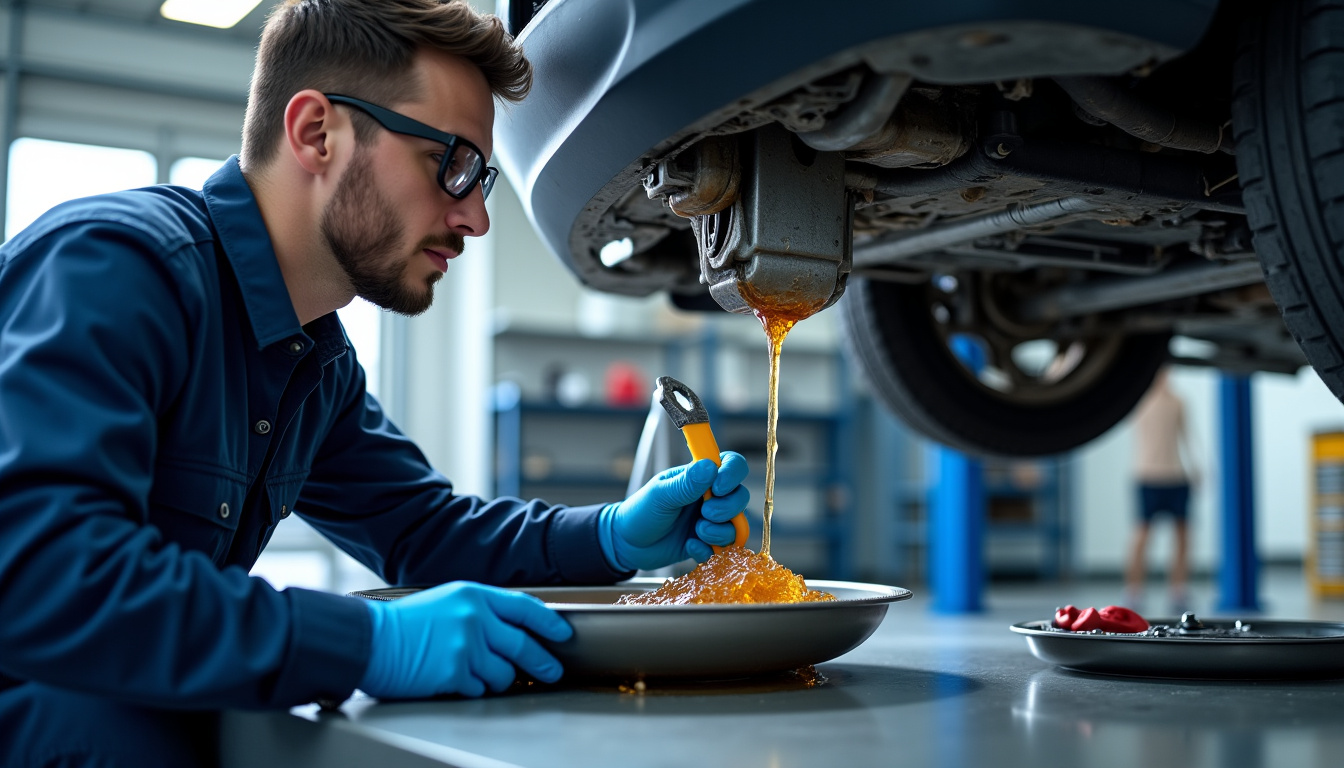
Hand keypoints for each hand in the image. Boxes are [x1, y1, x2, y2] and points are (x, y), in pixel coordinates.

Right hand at [358, 581, 572, 699]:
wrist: (371, 640)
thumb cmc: (406, 624)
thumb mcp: (448, 601)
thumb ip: (481, 611)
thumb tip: (512, 632)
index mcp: (475, 595)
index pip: (525, 607)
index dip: (549, 623)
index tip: (562, 635)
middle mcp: (475, 618)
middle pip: (523, 644)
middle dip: (543, 661)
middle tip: (552, 671)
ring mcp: (467, 646)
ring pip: (504, 673)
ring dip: (498, 679)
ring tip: (477, 674)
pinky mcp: (455, 672)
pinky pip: (480, 688)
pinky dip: (473, 688)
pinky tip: (456, 680)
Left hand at [601, 451, 749, 570]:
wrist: (628, 544)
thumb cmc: (641, 512)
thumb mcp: (660, 495)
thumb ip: (686, 483)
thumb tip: (710, 466)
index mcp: (699, 476)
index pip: (731, 464)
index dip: (732, 474)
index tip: (718, 488)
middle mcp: (710, 497)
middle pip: (740, 496)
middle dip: (727, 508)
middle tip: (704, 513)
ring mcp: (711, 520)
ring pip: (736, 525)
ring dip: (720, 531)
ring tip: (697, 532)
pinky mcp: (708, 542)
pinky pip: (724, 548)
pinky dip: (709, 549)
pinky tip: (690, 546)